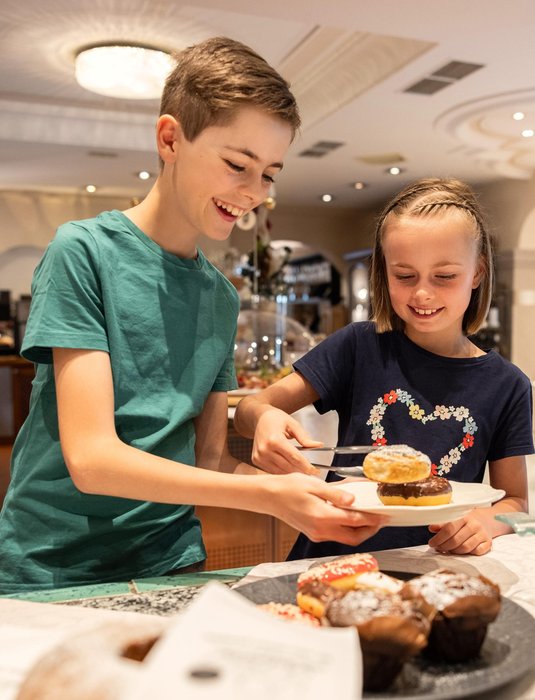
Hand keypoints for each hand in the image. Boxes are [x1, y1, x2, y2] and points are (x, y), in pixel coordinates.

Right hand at [251, 407, 322, 474]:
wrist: (259, 418)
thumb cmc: (276, 419)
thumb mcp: (293, 424)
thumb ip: (304, 437)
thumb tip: (318, 445)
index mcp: (274, 439)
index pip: (294, 457)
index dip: (307, 466)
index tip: (316, 471)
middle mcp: (265, 450)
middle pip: (288, 467)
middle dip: (302, 471)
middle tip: (313, 473)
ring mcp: (259, 456)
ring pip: (281, 472)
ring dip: (293, 473)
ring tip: (303, 471)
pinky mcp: (256, 460)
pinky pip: (273, 471)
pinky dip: (283, 472)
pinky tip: (291, 469)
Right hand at [266, 472, 387, 545]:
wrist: (269, 497)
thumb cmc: (289, 487)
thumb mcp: (314, 484)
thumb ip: (335, 493)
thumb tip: (354, 499)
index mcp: (322, 516)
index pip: (355, 521)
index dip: (372, 519)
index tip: (384, 515)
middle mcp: (321, 529)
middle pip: (353, 537)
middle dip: (370, 531)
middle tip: (380, 520)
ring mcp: (317, 533)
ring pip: (345, 538)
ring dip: (359, 531)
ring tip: (369, 518)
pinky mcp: (313, 533)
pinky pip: (336, 535)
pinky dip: (347, 529)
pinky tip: (350, 516)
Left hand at [428, 509, 492, 555]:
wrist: (487, 519)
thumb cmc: (466, 519)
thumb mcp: (454, 517)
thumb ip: (442, 523)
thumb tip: (431, 528)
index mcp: (463, 516)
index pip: (449, 529)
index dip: (438, 538)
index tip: (432, 543)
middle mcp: (474, 525)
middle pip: (456, 540)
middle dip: (444, 546)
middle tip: (438, 548)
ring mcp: (482, 534)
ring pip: (465, 548)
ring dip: (454, 551)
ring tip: (448, 550)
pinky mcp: (488, 542)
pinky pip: (477, 552)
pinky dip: (468, 554)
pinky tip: (461, 551)